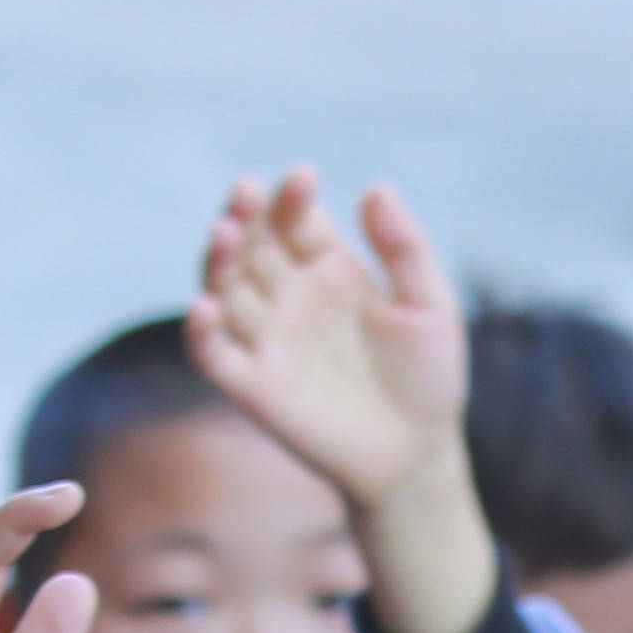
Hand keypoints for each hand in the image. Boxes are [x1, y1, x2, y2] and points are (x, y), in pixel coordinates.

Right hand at [190, 169, 505, 632]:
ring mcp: (267, 339)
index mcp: (329, 269)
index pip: (295, 220)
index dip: (292, 198)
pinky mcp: (252, 386)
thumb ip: (405, 249)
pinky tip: (205, 308)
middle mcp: (289, 296)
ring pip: (223, 289)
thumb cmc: (428, 378)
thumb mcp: (431, 306)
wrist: (419, 454)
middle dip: (244, 217)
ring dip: (216, 260)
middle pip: (250, 245)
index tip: (304, 177)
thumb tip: (375, 189)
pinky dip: (200, 332)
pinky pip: (213, 354)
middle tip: (246, 193)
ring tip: (224, 232)